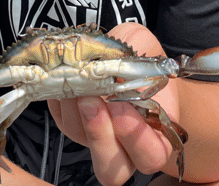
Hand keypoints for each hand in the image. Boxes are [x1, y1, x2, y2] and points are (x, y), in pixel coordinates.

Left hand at [47, 23, 180, 185]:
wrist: (130, 63)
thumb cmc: (147, 62)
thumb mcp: (147, 48)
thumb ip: (139, 56)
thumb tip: (114, 61)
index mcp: (157, 137)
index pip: (151, 155)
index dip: (135, 135)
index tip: (122, 104)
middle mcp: (126, 148)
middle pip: (113, 170)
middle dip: (99, 134)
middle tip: (92, 100)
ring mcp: (96, 140)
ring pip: (82, 143)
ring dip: (76, 115)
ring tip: (77, 86)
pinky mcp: (73, 126)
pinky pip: (63, 122)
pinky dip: (61, 102)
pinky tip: (67, 80)